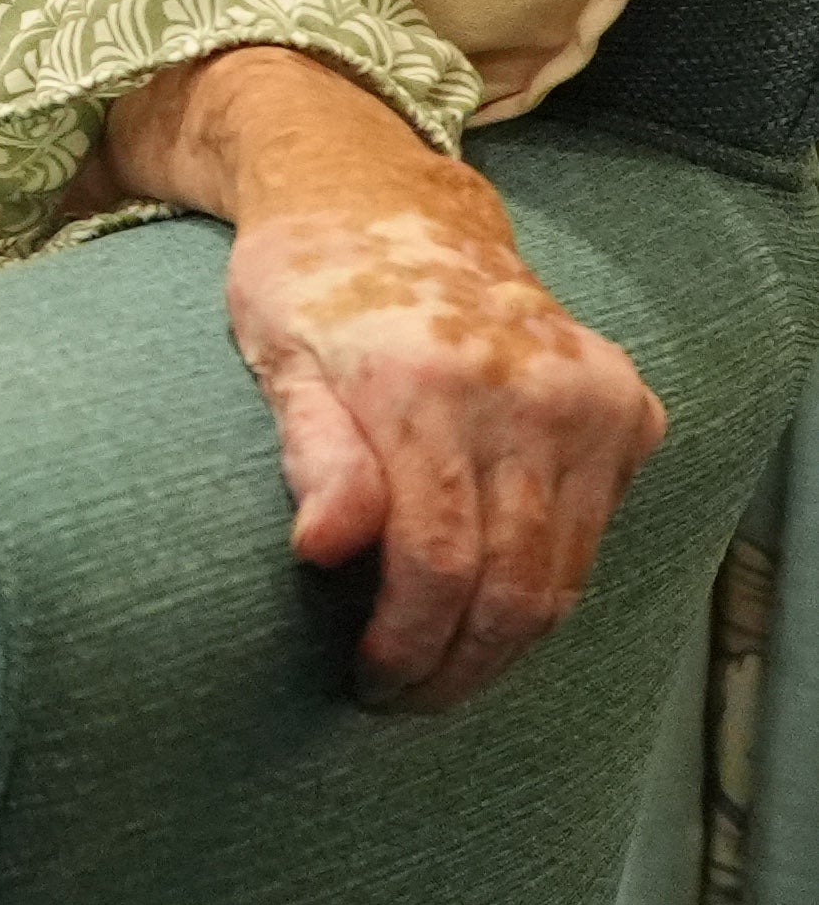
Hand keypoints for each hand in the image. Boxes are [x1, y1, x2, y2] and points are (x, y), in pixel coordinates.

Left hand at [109, 46, 665, 711]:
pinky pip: (595, 532)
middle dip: (457, 662)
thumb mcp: (277, 360)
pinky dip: (547, 581)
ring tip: (443, 671)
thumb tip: (321, 551)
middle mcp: (529, 393)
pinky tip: (489, 601)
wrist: (392, 207)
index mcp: (429, 385)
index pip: (435, 561)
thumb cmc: (310, 292)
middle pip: (512, 584)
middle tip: (404, 698)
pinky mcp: (628, 406)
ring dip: (506, 641)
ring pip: (565, 573)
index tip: (369, 681)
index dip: (405, 641)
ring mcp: (591, 399)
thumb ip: (311, 456)